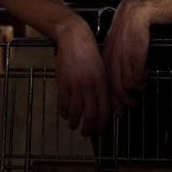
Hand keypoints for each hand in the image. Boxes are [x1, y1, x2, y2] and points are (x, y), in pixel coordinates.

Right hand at [54, 15, 110, 135]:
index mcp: (102, 83)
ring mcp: (75, 85)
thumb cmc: (90, 52)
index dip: (102, 124)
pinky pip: (63, 103)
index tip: (100, 131)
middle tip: (86, 133)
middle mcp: (90, 86)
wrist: (74, 38)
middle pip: (90, 115)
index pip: (104, 110)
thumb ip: (104, 87)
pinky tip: (64, 114)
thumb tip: (108, 105)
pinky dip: (63, 112)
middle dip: (88, 128)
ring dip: (74, 122)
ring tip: (74, 125)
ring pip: (75, 112)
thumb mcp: (102, 69)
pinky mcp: (63, 83)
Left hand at [103, 0, 152, 114]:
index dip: (112, 101)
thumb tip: (121, 80)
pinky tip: (146, 75)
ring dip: (136, 92)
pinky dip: (143, 81)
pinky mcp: (134, 58)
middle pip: (115, 90)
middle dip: (124, 103)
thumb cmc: (129, 30)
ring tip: (142, 90)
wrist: (135, 13)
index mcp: (105, 59)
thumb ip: (116, 62)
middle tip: (133, 107)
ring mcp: (122, 60)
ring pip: (126, 87)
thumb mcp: (118, 46)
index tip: (118, 110)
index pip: (105, 86)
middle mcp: (111, 61)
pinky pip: (137, 79)